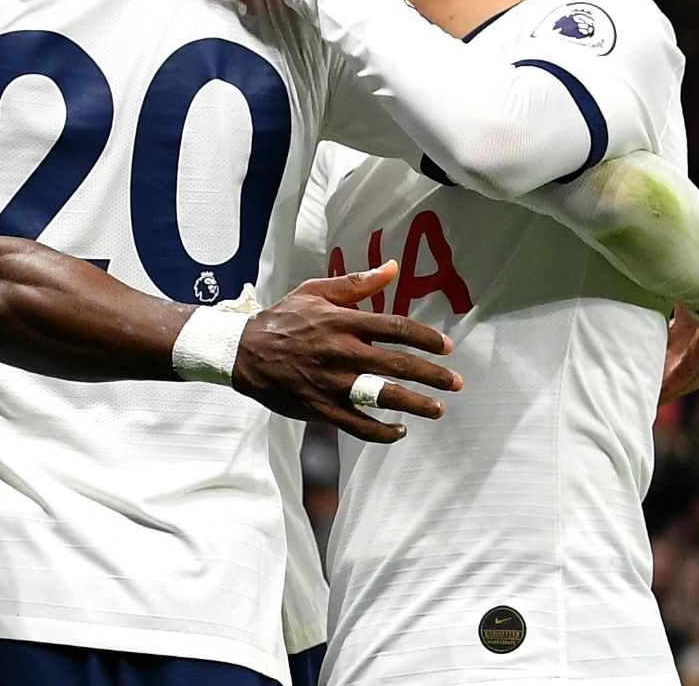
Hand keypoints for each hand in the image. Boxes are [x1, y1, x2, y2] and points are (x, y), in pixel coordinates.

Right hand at [231, 262, 462, 441]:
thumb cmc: (281, 320)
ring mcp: (333, 383)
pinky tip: (398, 430)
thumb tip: (391, 268)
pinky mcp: (321, 407)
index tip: (445, 347)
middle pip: (398, 364)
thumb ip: (356, 284)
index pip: (396, 328)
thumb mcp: (314, 291)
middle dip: (433, 374)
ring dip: (415, 404)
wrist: (243, 351)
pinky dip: (381, 431)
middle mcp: (342, 352)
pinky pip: (358, 424)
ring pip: (383, 396)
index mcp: (343, 322)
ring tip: (437, 409)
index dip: (426, 338)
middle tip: (455, 382)